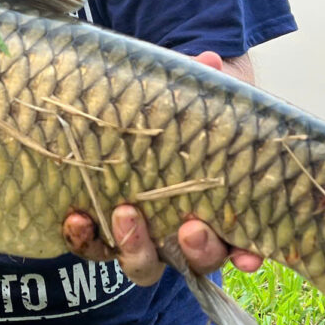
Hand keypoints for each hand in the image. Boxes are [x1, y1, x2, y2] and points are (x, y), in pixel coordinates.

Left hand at [61, 50, 264, 284]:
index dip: (247, 255)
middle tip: (190, 227)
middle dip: (197, 250)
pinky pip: (94, 246)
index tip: (248, 257)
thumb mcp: (194, 93)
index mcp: (219, 206)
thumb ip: (202, 81)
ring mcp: (143, 234)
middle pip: (196, 260)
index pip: (242, 243)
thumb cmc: (179, 109)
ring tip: (125, 213)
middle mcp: (183, 231)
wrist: (135, 109)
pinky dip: (85, 239)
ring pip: (145, 263)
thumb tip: (209, 61)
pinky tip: (76, 217)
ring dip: (137, 248)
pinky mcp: (102, 228)